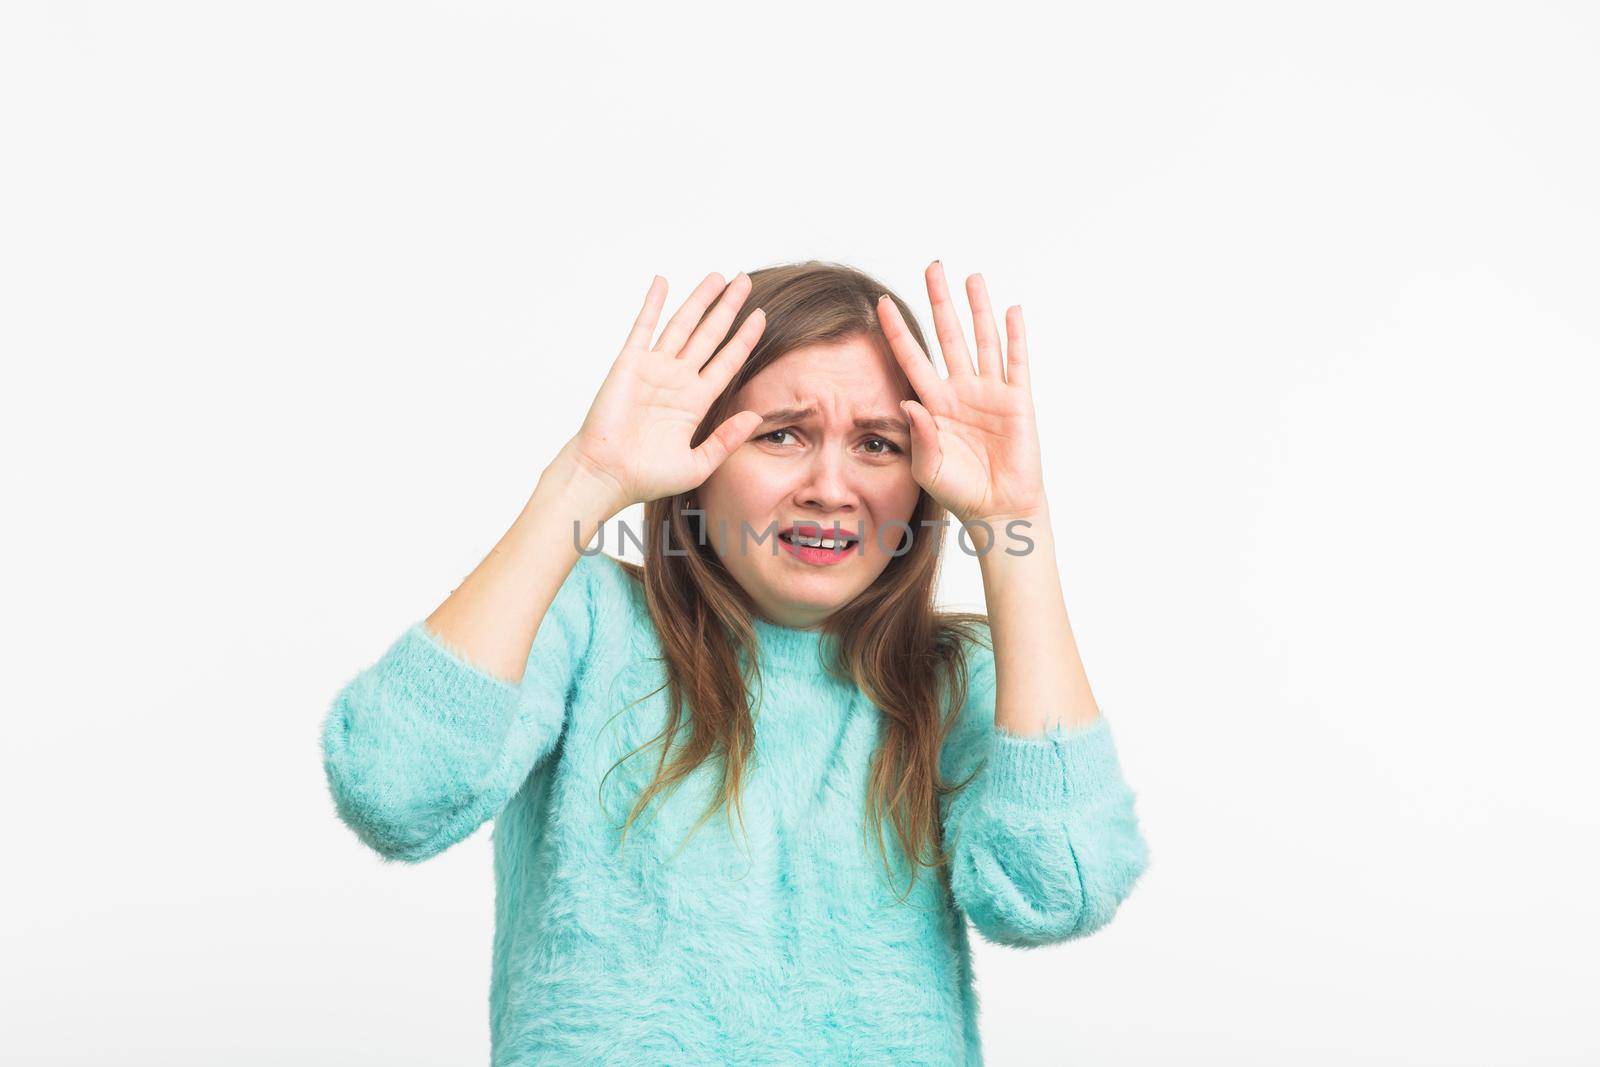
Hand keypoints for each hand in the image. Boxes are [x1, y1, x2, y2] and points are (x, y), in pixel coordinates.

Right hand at [568, 272, 766, 508]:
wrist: (607, 476)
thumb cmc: (646, 477)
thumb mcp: (699, 464)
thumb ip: (726, 440)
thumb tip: (754, 416)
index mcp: (694, 402)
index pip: (727, 362)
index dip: (744, 338)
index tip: (761, 316)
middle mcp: (677, 380)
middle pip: (709, 335)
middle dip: (727, 308)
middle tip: (744, 281)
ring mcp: (653, 369)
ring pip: (682, 325)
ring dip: (699, 300)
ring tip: (718, 276)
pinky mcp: (629, 364)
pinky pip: (643, 327)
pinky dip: (652, 303)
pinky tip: (663, 281)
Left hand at [876, 262, 1046, 526]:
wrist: (997, 508)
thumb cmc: (958, 490)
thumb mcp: (927, 467)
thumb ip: (918, 435)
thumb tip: (907, 401)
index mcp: (934, 404)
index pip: (912, 357)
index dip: (898, 331)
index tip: (882, 303)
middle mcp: (960, 390)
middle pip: (948, 336)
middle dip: (940, 302)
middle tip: (933, 268)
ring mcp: (989, 393)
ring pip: (982, 340)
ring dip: (978, 308)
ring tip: (972, 277)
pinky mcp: (1016, 401)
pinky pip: (1016, 362)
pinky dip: (1014, 336)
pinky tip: (1011, 310)